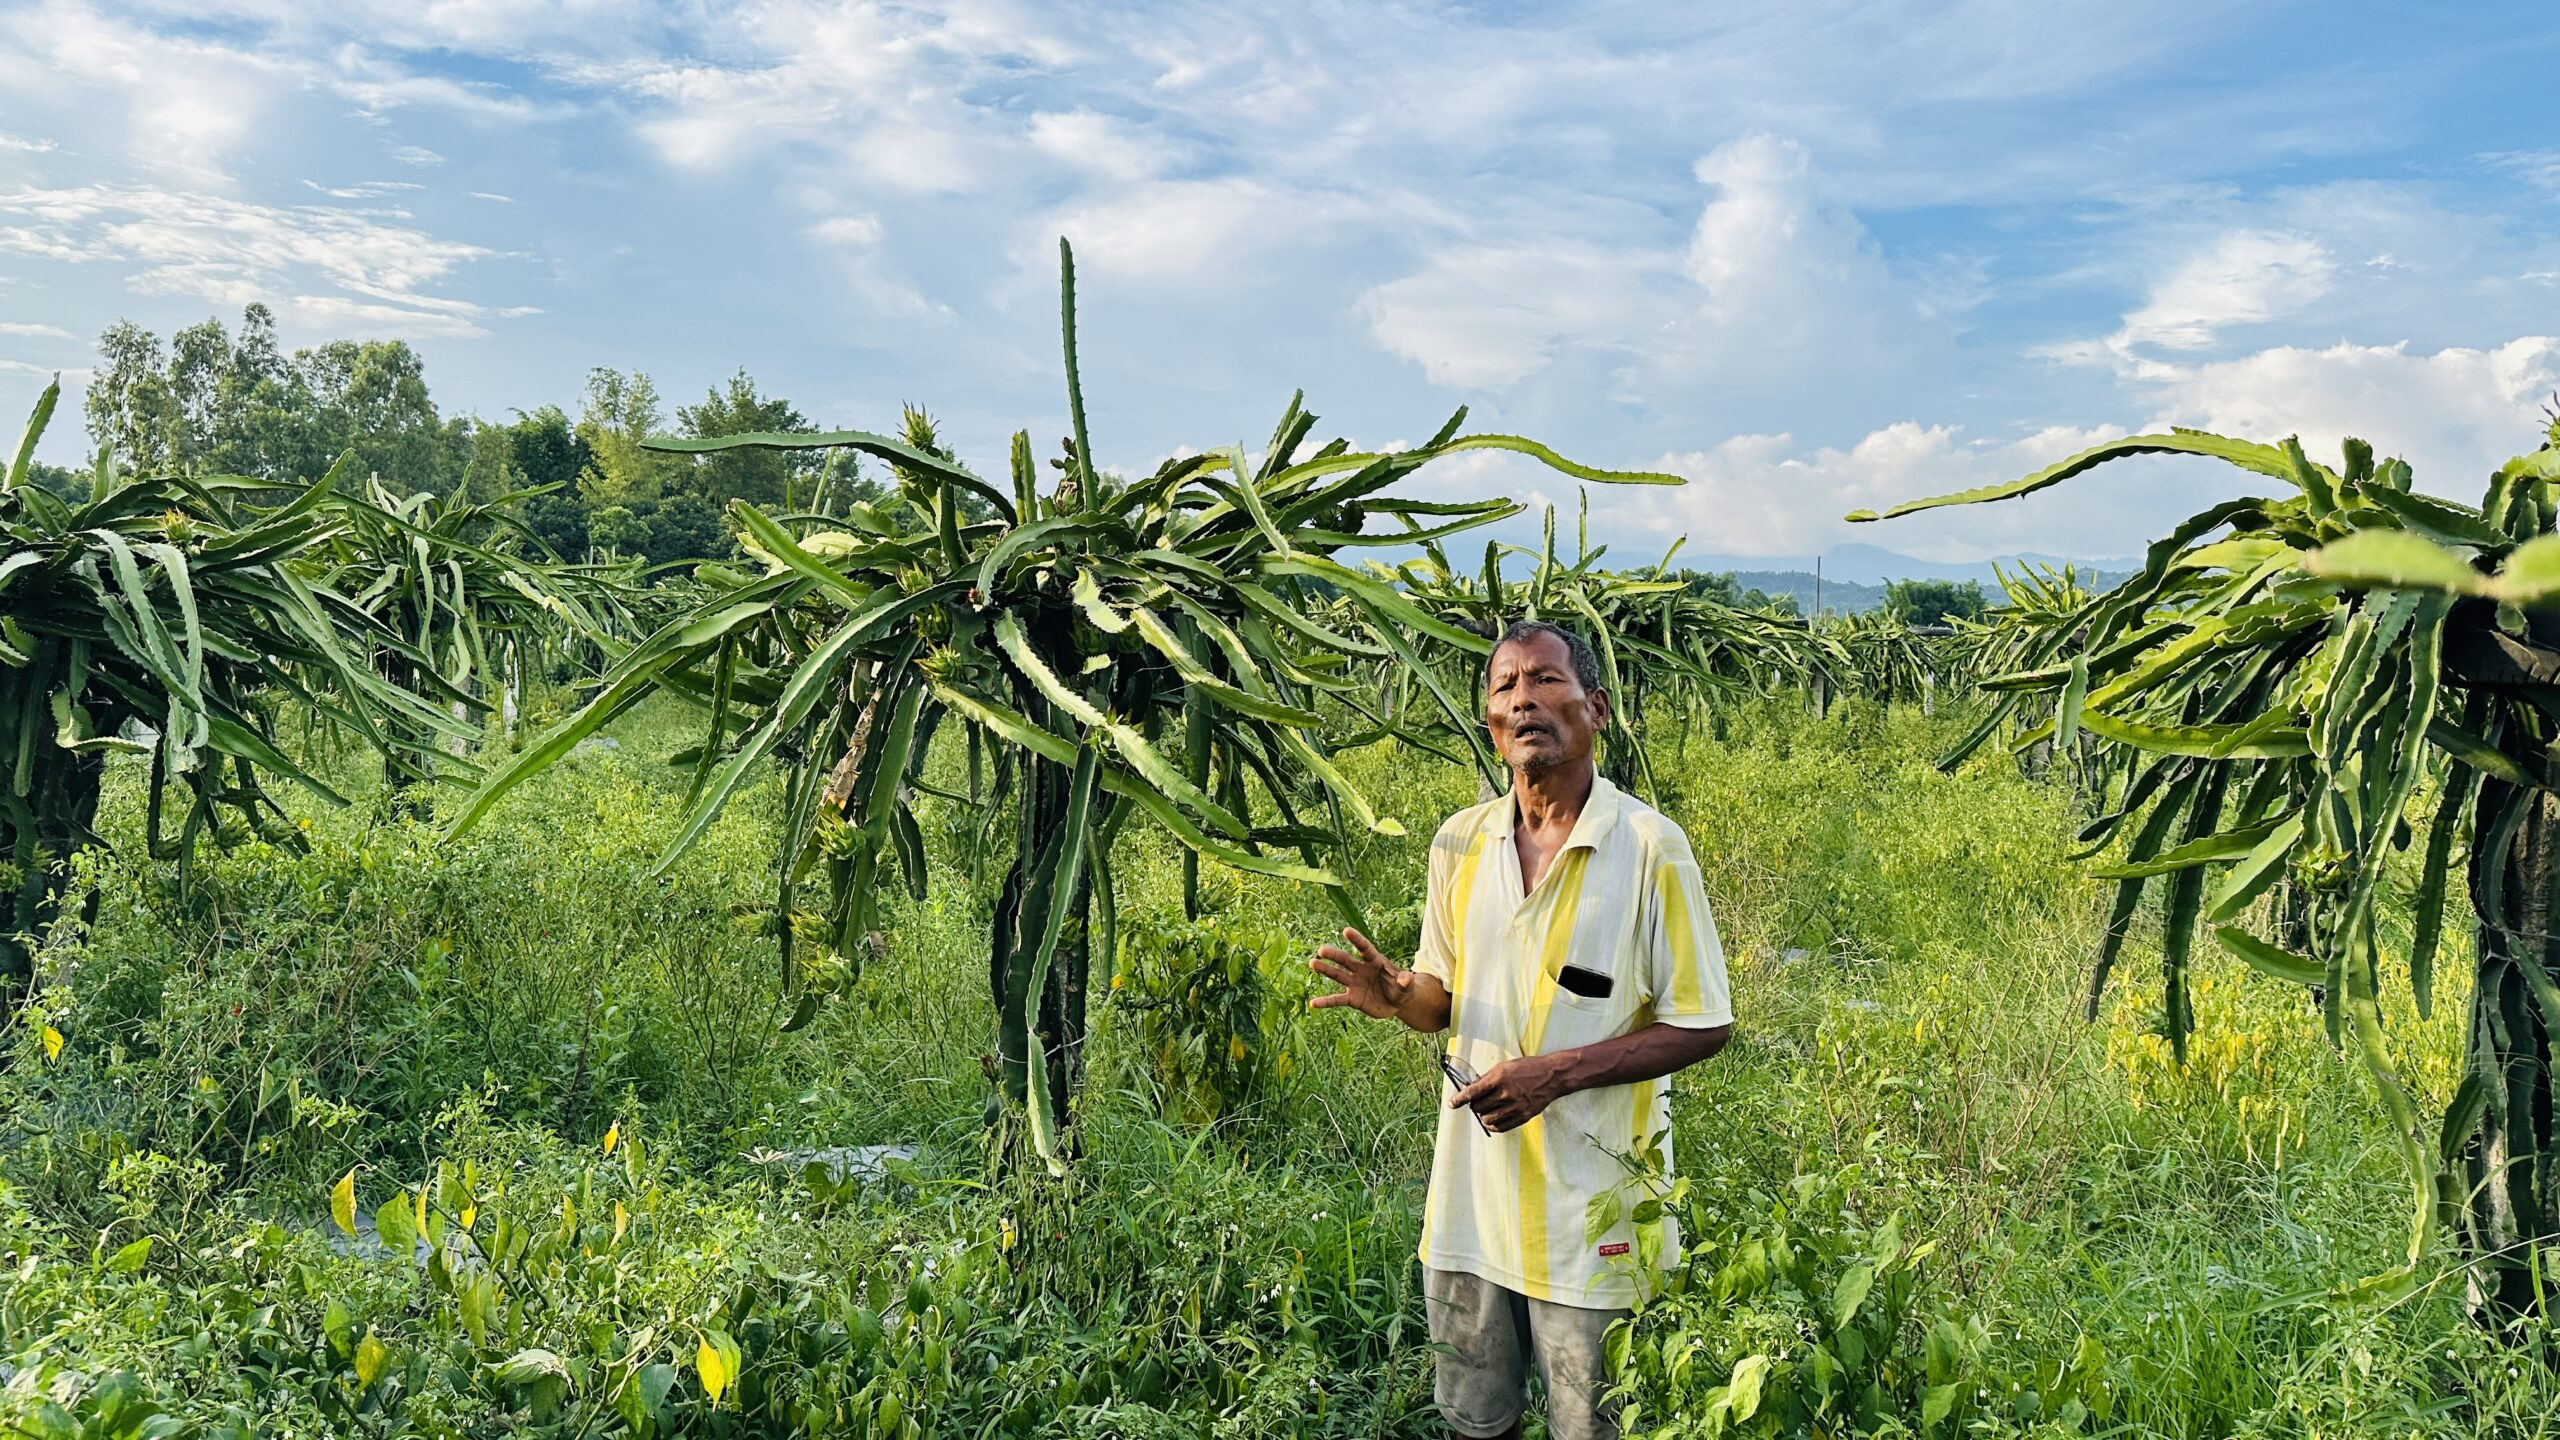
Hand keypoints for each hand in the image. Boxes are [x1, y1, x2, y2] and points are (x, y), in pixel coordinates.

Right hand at [1308, 927, 1409, 1021]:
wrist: (1397, 1003)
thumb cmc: (1402, 989)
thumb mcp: (1407, 987)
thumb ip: (1405, 982)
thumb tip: (1407, 977)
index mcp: (1375, 961)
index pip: (1365, 948)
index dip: (1356, 939)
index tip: (1346, 930)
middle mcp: (1361, 969)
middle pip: (1346, 960)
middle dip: (1334, 955)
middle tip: (1321, 950)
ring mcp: (1355, 983)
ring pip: (1338, 975)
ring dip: (1325, 970)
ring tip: (1312, 963)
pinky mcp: (1352, 998)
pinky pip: (1337, 999)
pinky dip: (1326, 1002)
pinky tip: (1313, 1003)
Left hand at [1452, 1055, 1567, 1132]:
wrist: (1552, 1076)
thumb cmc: (1528, 1068)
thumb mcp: (1505, 1066)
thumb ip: (1488, 1077)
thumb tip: (1472, 1087)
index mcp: (1499, 1078)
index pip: (1473, 1092)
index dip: (1459, 1099)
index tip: (1452, 1104)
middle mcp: (1505, 1093)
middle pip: (1478, 1107)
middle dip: (1475, 1105)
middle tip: (1478, 1102)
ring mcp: (1515, 1106)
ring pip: (1487, 1119)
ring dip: (1483, 1116)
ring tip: (1487, 1111)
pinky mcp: (1523, 1116)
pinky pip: (1501, 1127)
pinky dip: (1493, 1126)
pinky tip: (1493, 1120)